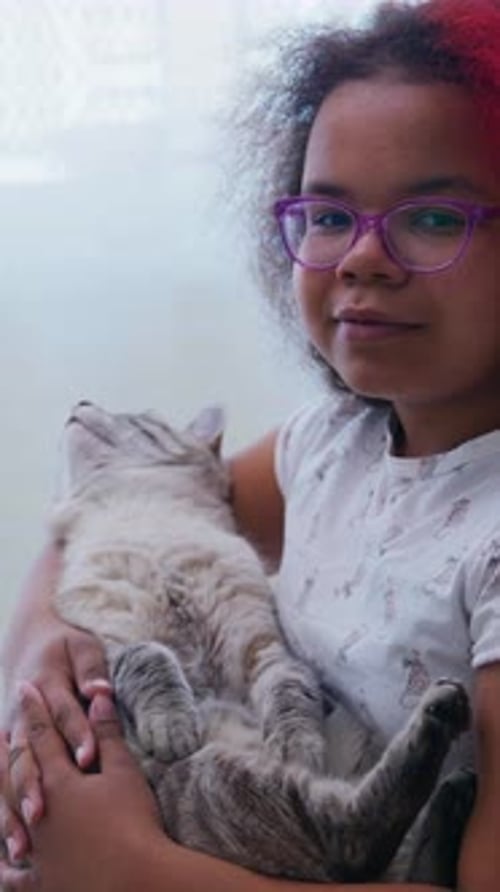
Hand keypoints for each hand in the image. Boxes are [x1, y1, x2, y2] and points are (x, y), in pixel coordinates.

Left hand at [0, 684, 162, 891]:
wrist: (137, 881)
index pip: (43, 735)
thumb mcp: (124, 772)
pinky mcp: (43, 882)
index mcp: (60, 780)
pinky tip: (1, 862)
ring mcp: (38, 849)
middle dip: (4, 749)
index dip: (34, 710)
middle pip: (16, 772)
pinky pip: (13, 877)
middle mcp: (40, 812)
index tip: (25, 688)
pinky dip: (3, 868)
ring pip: (8, 817)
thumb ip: (107, 733)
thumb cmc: (133, 822)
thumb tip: (98, 695)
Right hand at [1, 613, 110, 862]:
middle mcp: (22, 717)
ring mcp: (11, 736)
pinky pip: (1, 788)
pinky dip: (4, 817)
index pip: (64, 715)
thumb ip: (91, 667)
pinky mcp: (9, 751)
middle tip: (42, 814)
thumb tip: (101, 689)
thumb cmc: (62, 645)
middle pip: (27, 755)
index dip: (76, 735)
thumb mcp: (80, 645)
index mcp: (45, 687)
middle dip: (33, 786)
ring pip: (7, 779)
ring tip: (22, 847)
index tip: (88, 759)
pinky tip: (12, 850)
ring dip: (12, 812)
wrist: (28, 639)